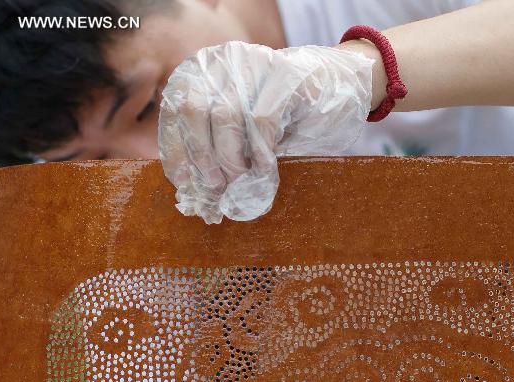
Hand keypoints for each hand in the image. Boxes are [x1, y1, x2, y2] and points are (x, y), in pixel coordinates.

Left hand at [159, 41, 372, 223]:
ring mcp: (254, 63)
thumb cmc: (287, 113)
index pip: (175, 110)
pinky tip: (266, 171)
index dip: (177, 150)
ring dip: (232, 159)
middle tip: (218, 187)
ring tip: (242, 183)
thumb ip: (220, 146)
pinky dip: (261, 154)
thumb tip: (199, 189)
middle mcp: (223, 60)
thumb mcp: (245, 129)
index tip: (185, 184)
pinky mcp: (284, 74)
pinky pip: (261, 121)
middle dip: (204, 157)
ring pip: (225, 116)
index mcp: (204, 70)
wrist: (338, 83)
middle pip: (194, 111)